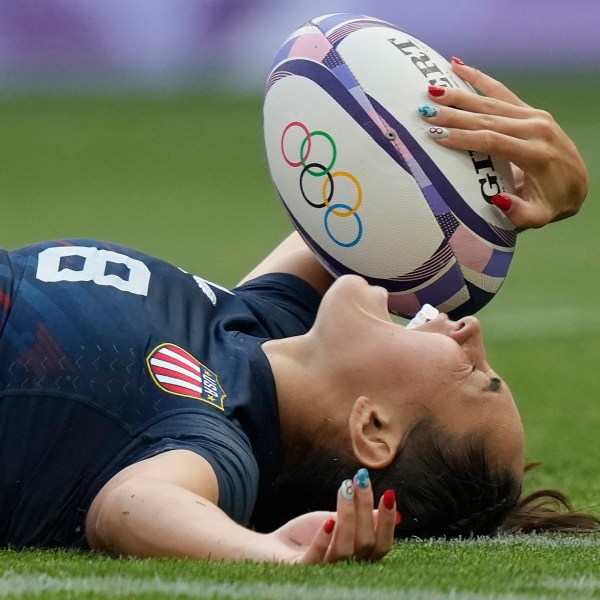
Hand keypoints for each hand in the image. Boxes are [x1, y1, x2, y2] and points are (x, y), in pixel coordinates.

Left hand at [264, 470, 398, 563]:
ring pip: (344, 548)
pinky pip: (316, 558)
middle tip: (360, 479)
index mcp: (358, 556)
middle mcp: (346, 567)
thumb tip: (397, 513)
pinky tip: (328, 520)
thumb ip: (363, 520)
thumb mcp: (339, 522)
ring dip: (347, 515)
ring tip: (345, 488)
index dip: (387, 522)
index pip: (381, 544)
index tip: (389, 493)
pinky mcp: (301, 568)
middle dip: (365, 508)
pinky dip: (324, 539)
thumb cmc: (309, 534)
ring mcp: (324, 570)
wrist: (274, 546)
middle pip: (365, 542)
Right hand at [419, 59, 588, 229]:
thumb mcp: (538, 216)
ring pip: (491, 102)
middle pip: (488, 118)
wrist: (576, 184)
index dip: (464, 138)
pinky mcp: (530, 110)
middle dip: (454, 114)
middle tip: (426, 111)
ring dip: (459, 95)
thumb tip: (497, 201)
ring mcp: (535, 115)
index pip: (493, 141)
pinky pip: (501, 91)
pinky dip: (479, 78)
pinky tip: (458, 65)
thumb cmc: (550, 203)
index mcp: (536, 154)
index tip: (437, 136)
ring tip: (432, 90)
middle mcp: (536, 129)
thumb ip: (519, 213)